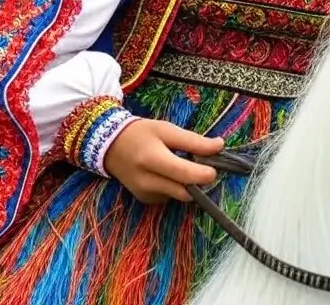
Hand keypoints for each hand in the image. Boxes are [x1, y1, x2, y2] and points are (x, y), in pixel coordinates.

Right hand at [103, 118, 224, 203]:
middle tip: (203, 167)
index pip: (185, 174)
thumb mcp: (167, 130)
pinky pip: (170, 197)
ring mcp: (144, 194)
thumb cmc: (142, 133)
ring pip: (179, 196)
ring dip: (188, 185)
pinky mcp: (145, 200)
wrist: (110, 146)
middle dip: (199, 181)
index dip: (205, 174)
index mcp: (152, 159)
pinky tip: (168, 174)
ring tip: (182, 166)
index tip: (214, 168)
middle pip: (185, 191)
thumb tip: (219, 146)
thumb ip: (193, 141)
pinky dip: (175, 188)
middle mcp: (146, 181)